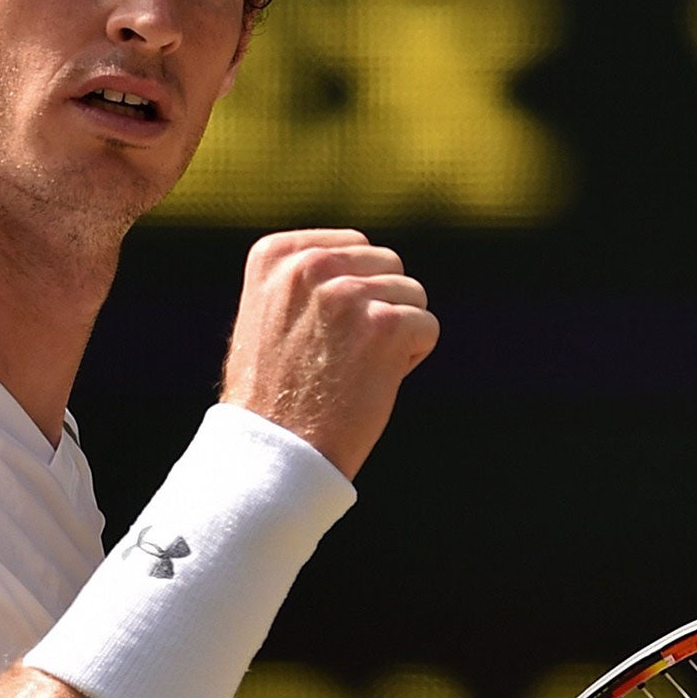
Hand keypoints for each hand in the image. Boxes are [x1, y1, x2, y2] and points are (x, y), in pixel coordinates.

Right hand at [219, 229, 439, 478]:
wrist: (275, 450)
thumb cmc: (274, 391)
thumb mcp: (269, 313)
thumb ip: (307, 278)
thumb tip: (363, 255)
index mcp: (276, 254)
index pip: (354, 246)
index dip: (351, 291)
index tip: (318, 332)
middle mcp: (310, 264)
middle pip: (388, 265)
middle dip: (379, 307)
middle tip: (340, 355)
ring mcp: (348, 294)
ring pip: (412, 296)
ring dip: (395, 335)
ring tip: (352, 370)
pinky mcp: (385, 326)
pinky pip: (427, 327)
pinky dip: (410, 359)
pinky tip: (372, 382)